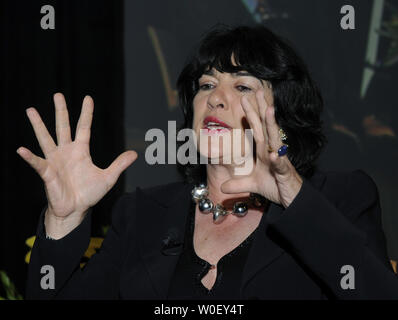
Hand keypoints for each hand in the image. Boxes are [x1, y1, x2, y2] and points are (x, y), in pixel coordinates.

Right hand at [17, 93, 137, 219]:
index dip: (86, 113)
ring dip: (38, 125)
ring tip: (30, 110)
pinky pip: (38, 163)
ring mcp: (55, 160)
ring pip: (45, 138)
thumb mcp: (108, 177)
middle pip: (63, 127)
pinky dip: (30, 157)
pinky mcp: (47, 173)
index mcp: (81, 151)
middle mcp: (66, 151)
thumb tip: (135, 154)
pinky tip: (22, 150)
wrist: (76, 209)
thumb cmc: (89, 193)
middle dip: (61, 111)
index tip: (88, 98)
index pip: (83, 127)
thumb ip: (119, 164)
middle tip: (57, 95)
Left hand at [221, 89, 302, 207]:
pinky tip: (273, 154)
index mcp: (263, 151)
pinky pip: (281, 165)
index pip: (256, 129)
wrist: (291, 199)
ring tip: (269, 110)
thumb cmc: (274, 186)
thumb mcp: (252, 185)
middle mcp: (271, 152)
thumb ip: (237, 184)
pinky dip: (277, 160)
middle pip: (266, 127)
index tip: (245, 98)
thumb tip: (222, 186)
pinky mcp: (285, 173)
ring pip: (275, 140)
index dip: (251, 114)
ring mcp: (279, 161)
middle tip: (258, 91)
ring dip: (272, 125)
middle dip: (262, 109)